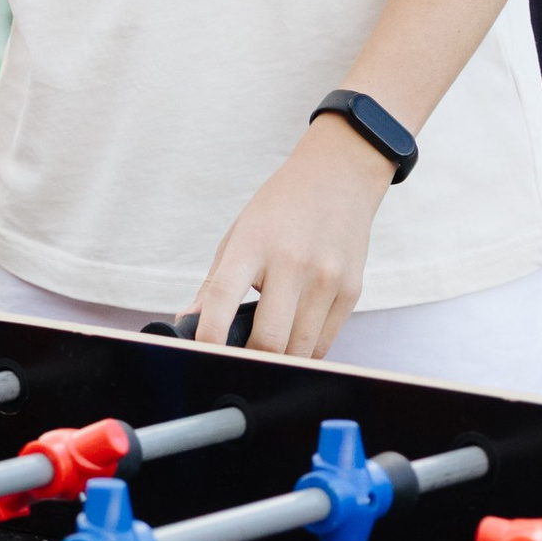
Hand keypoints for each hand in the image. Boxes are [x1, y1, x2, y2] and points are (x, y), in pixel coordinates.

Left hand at [189, 116, 391, 364]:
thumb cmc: (280, 209)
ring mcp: (326, 279)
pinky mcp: (351, 291)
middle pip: (269, 339)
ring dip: (278, 362)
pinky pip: (324, 343)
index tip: (201, 354)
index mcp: (254, 244)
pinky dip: (304, 352)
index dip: (209, 335)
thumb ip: (215, 284)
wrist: (339, 177)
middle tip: (237, 363)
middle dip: (249, 362)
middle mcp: (292, 262)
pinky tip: (293, 341)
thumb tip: (190, 322)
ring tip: (265, 352)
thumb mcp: (239, 234)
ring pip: (299, 350)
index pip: (224, 297)